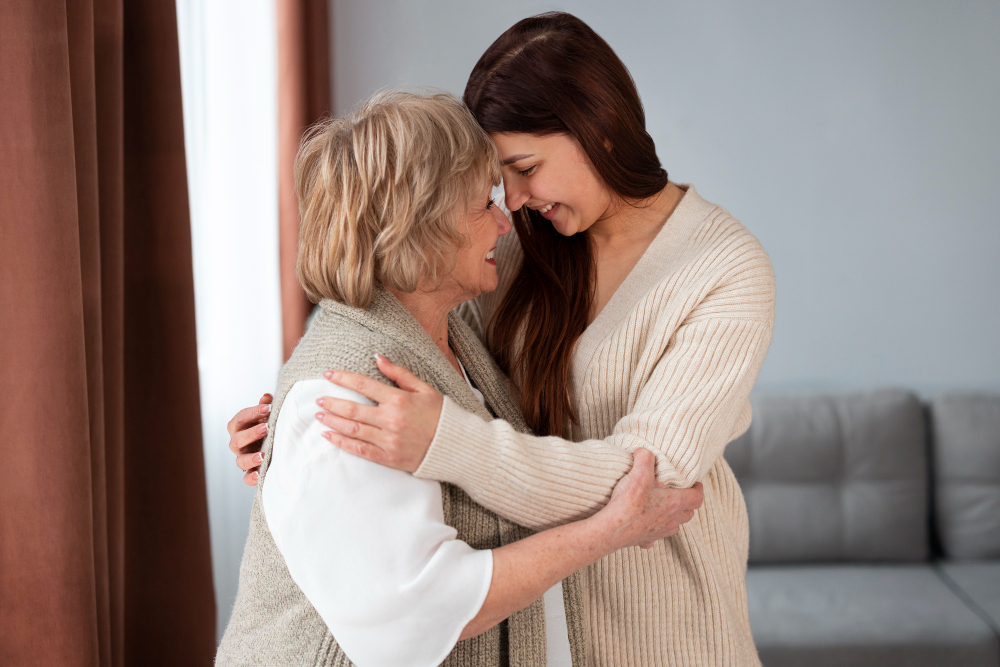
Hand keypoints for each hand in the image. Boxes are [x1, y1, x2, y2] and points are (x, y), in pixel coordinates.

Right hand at [228, 394, 272, 485]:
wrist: (270, 443)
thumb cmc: (264, 425)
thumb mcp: (265, 415)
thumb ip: (264, 406)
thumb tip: (266, 397)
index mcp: (237, 427)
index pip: (240, 418)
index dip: (253, 413)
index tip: (268, 408)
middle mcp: (237, 444)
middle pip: (237, 440)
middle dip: (251, 433)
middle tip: (266, 428)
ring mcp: (242, 458)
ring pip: (240, 461)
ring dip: (250, 458)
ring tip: (262, 456)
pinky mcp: (250, 471)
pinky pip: (246, 478)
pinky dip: (251, 478)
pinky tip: (259, 475)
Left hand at [315, 355, 442, 472]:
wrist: (456, 446)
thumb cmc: (442, 415)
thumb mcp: (425, 388)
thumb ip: (400, 373)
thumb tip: (378, 357)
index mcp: (399, 400)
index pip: (364, 385)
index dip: (343, 378)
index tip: (328, 374)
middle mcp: (391, 420)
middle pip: (353, 409)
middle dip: (332, 402)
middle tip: (318, 398)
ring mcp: (389, 440)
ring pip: (353, 430)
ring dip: (333, 421)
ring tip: (319, 414)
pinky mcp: (389, 458)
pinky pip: (360, 450)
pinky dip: (342, 443)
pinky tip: (329, 436)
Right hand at [595, 448, 703, 549]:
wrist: (611, 529)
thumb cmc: (628, 503)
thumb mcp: (639, 473)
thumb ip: (645, 458)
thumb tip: (644, 452)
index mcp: (674, 503)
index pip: (697, 498)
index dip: (698, 489)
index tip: (695, 483)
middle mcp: (671, 520)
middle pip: (688, 513)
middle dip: (686, 503)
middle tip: (678, 492)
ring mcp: (659, 532)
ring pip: (674, 526)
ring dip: (673, 517)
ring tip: (663, 507)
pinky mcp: (646, 539)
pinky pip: (655, 537)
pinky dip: (654, 530)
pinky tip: (644, 524)